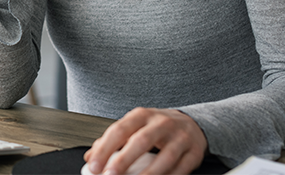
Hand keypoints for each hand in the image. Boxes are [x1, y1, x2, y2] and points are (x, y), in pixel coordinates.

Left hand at [83, 108, 206, 174]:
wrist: (191, 124)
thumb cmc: (157, 127)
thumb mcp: (134, 126)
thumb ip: (113, 140)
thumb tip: (90, 157)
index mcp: (142, 115)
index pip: (119, 130)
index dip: (105, 148)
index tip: (94, 165)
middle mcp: (161, 123)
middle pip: (141, 141)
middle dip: (124, 160)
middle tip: (110, 174)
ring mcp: (180, 138)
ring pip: (165, 158)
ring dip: (148, 174)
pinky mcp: (194, 153)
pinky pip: (181, 169)